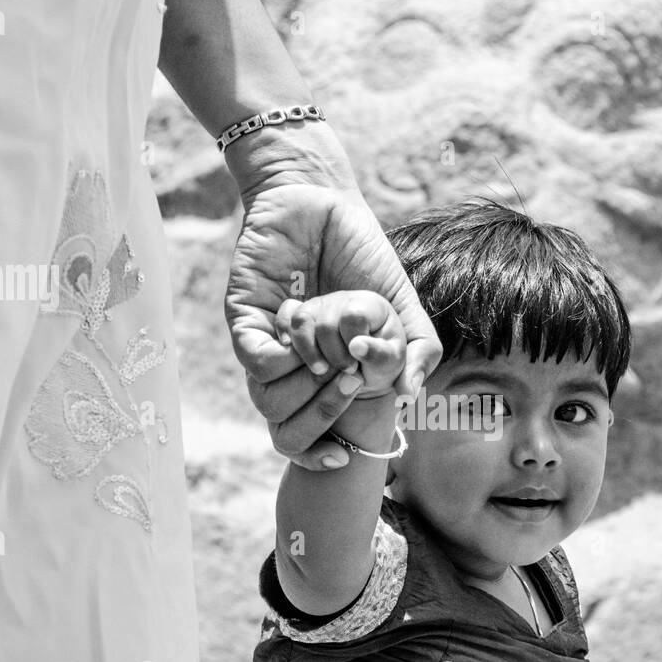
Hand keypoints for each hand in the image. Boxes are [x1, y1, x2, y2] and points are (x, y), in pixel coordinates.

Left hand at [224, 122, 440, 468]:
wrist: (323, 202)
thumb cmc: (361, 254)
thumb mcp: (401, 303)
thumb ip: (416, 346)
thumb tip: (410, 395)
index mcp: (326, 375)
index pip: (308, 440)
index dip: (319, 459)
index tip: (342, 460)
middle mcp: (292, 369)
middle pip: (287, 430)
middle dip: (324, 415)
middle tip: (351, 380)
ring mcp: (266, 346)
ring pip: (270, 400)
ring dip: (307, 386)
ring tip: (332, 355)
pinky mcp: (244, 320)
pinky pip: (257, 360)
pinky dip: (284, 356)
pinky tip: (303, 324)